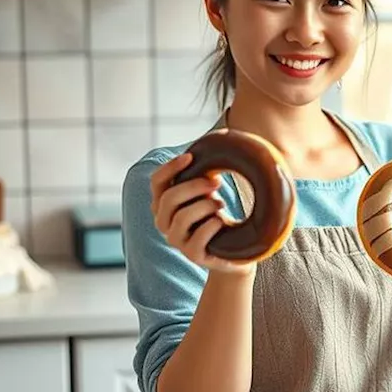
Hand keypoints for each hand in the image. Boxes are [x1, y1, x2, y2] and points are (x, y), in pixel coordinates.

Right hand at [149, 153, 254, 274]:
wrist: (233, 253)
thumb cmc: (219, 217)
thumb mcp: (210, 193)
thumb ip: (206, 170)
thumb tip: (221, 135)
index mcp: (163, 204)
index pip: (157, 182)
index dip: (170, 168)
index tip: (191, 156)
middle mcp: (164, 222)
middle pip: (169, 198)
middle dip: (195, 186)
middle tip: (218, 182)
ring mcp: (176, 240)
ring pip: (183, 217)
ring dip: (206, 206)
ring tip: (220, 204)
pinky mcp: (192, 255)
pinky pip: (198, 237)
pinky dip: (212, 225)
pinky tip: (222, 221)